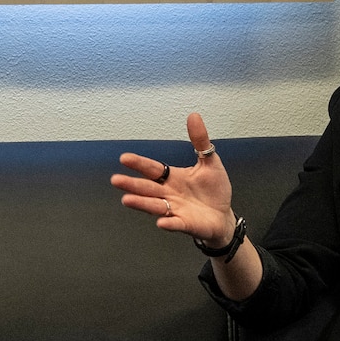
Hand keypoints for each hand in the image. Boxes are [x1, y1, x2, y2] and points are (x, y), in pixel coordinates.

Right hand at [111, 112, 236, 246]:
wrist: (223, 216)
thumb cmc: (214, 190)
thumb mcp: (209, 162)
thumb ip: (200, 141)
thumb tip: (194, 116)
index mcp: (172, 178)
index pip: (152, 169)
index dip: (139, 164)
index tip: (124, 158)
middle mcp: (169, 194)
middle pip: (148, 188)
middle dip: (132, 184)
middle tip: (116, 180)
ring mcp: (175, 210)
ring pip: (155, 206)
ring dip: (141, 203)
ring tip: (127, 200)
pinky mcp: (186, 224)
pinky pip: (176, 224)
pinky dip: (169, 223)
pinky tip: (161, 222)